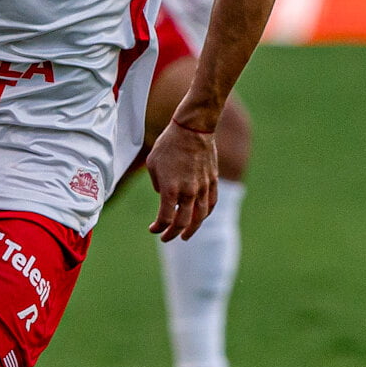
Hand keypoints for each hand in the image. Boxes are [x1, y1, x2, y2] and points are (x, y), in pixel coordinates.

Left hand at [146, 120, 217, 241]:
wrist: (193, 128)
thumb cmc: (169, 144)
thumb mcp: (152, 164)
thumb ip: (158, 185)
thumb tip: (165, 196)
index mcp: (170, 189)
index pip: (165, 219)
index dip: (158, 228)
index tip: (153, 229)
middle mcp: (188, 191)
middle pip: (183, 223)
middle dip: (173, 233)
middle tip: (167, 238)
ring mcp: (203, 187)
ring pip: (200, 217)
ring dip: (192, 229)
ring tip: (185, 235)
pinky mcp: (212, 181)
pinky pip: (211, 204)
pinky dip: (205, 214)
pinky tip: (200, 218)